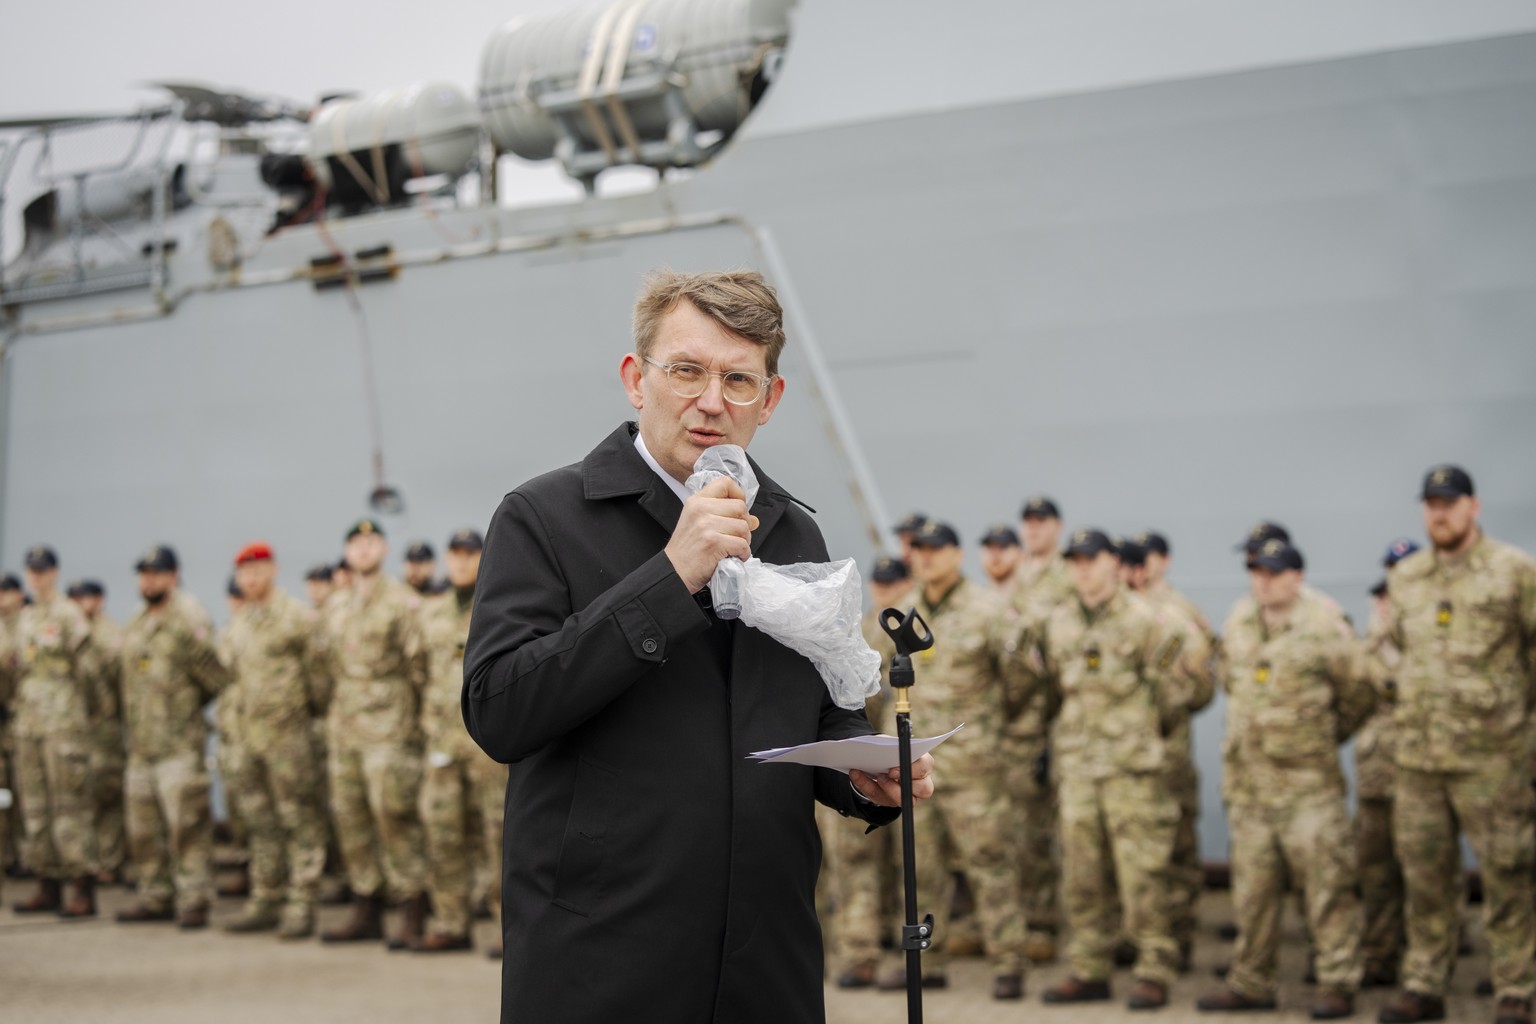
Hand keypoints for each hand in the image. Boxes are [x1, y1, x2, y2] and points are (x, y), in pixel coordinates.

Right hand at [665, 476, 759, 592]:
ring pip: (743, 527)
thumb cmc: (687, 550)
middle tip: (736, 535)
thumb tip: (754, 520)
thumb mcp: (699, 524)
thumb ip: (725, 517)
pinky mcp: (714, 543)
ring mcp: (707, 526)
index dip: (738, 494)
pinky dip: (743, 553)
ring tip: (733, 548)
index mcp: (697, 501)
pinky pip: (742, 544)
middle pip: (740, 507)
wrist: (673, 572)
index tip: (737, 509)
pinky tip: (734, 557)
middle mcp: (701, 509)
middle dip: (744, 524)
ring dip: (744, 541)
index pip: (725, 483)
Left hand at [849, 753, 934, 807]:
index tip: (892, 770)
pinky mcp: (894, 800)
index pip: (925, 767)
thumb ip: (889, 747)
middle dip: (902, 784)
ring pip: (905, 801)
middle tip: (882, 776)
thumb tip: (877, 749)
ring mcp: (910, 794)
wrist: (878, 756)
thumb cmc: (889, 748)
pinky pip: (882, 799)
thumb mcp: (889, 743)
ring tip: (874, 777)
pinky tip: (856, 775)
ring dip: (886, 790)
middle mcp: (922, 781)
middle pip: (924, 790)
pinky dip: (867, 787)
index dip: (911, 770)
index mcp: (924, 762)